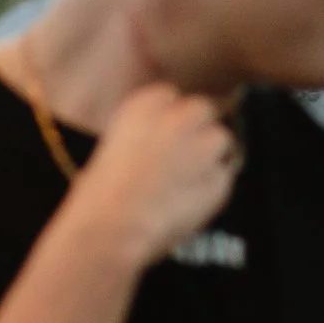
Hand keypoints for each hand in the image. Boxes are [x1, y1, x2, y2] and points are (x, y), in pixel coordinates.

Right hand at [72, 82, 238, 268]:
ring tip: (185, 182)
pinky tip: (186, 204)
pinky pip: (222, 179)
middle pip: (203, 109)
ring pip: (220, 139)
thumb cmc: (101, 194)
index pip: (170, 96)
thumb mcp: (113, 146)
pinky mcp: (218, 179)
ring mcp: (203, 147)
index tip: (162, 136)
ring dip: (209, 156)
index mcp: (146, 103)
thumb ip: (143, 133)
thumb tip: (161, 141)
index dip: (168, 118)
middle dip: (196, 129)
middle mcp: (179, 117)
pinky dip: (211, 190)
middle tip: (181, 157)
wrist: (111, 226)